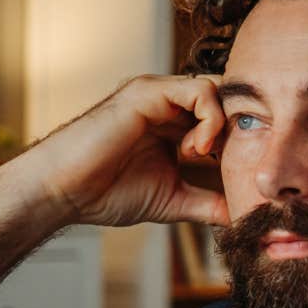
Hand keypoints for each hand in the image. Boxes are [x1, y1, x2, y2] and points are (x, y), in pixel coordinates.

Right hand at [1, 74, 230, 228]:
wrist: (65, 191)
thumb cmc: (107, 193)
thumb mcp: (173, 200)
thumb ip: (208, 203)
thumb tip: (242, 218)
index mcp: (176, 126)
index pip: (226, 119)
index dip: (241, 140)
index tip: (240, 172)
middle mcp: (170, 106)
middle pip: (228, 101)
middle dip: (239, 130)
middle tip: (230, 162)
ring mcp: (160, 96)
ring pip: (218, 91)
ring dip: (221, 125)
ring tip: (200, 156)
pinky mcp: (149, 91)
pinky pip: (200, 90)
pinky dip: (210, 119)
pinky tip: (195, 149)